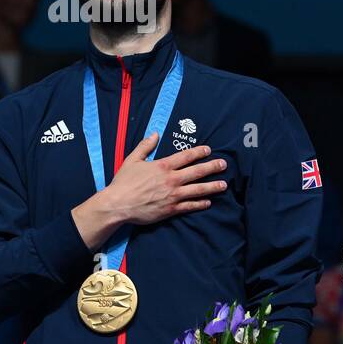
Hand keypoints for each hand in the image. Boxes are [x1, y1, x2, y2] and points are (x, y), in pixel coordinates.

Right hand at [72, 134, 226, 249]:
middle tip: (224, 165)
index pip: (186, 157)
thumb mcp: (132, 160)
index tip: (208, 150)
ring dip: (212, 187)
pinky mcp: (170, 209)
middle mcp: (171, 179)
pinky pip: (189, 206)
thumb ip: (145, 146)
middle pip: (197, 172)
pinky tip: (208, 202)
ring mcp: (172, 195)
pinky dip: (200, 204)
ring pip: (197, 190)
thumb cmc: (123, 182)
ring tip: (223, 185)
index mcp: (162, 166)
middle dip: (212, 167)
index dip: (199, 152)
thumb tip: (155, 134)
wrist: (118, 204)